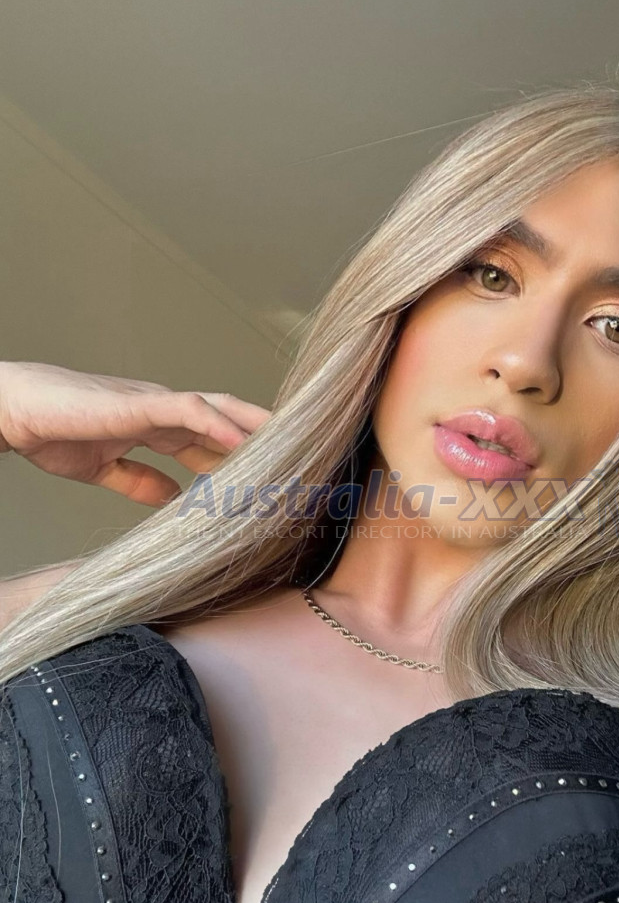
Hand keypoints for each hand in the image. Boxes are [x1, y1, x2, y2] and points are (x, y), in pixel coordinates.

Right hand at [0, 361, 271, 506]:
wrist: (14, 414)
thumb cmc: (53, 432)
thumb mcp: (105, 468)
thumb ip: (139, 481)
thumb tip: (171, 499)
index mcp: (160, 427)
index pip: (216, 442)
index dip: (247, 460)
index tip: (277, 482)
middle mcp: (166, 411)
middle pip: (232, 423)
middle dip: (267, 442)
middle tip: (304, 465)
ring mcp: (156, 403)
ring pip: (222, 410)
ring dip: (258, 431)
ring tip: (293, 451)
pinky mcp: (140, 403)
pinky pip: (190, 410)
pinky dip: (219, 424)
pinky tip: (244, 443)